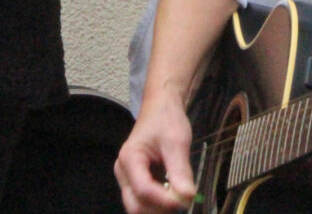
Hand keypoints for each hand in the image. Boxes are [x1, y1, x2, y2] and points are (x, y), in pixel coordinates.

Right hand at [115, 94, 195, 212]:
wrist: (161, 108)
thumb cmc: (166, 120)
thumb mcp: (177, 141)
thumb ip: (180, 170)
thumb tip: (188, 197)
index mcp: (129, 158)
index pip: (142, 189)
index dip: (164, 200)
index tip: (185, 199)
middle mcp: (123, 172)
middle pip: (135, 205)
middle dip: (159, 208)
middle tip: (183, 201)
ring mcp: (127, 178)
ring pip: (138, 206)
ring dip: (160, 208)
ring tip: (179, 195)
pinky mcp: (135, 182)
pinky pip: (144, 201)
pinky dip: (159, 203)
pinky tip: (173, 193)